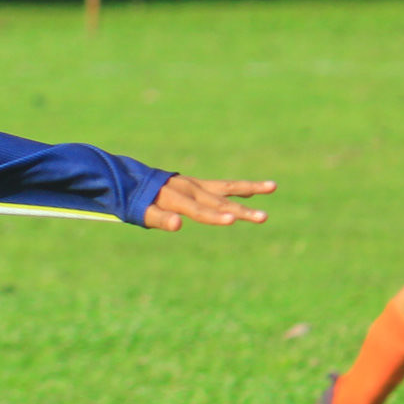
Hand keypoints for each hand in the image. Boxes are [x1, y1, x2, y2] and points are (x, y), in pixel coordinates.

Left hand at [144, 176, 273, 231]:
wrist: (130, 178)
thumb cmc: (134, 201)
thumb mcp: (141, 213)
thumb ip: (159, 219)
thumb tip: (178, 225)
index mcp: (176, 197)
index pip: (199, 210)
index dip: (215, 217)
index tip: (233, 221)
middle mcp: (190, 188)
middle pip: (220, 202)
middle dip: (242, 211)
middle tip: (264, 218)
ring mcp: (196, 184)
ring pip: (227, 188)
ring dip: (250, 189)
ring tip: (273, 186)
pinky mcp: (198, 184)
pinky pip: (222, 186)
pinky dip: (238, 188)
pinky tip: (253, 191)